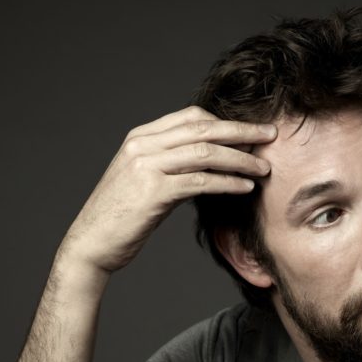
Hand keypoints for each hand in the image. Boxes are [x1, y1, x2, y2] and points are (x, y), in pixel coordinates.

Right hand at [59, 106, 275, 272]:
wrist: (90, 245)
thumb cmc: (120, 217)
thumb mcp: (143, 180)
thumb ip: (170, 164)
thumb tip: (209, 162)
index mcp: (140, 137)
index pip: (191, 116)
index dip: (226, 121)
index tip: (252, 130)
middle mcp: (142, 145)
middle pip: (204, 128)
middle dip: (242, 131)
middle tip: (271, 136)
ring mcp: (146, 166)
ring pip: (206, 152)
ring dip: (241, 159)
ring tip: (265, 168)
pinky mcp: (153, 192)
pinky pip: (201, 181)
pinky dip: (228, 182)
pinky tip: (246, 187)